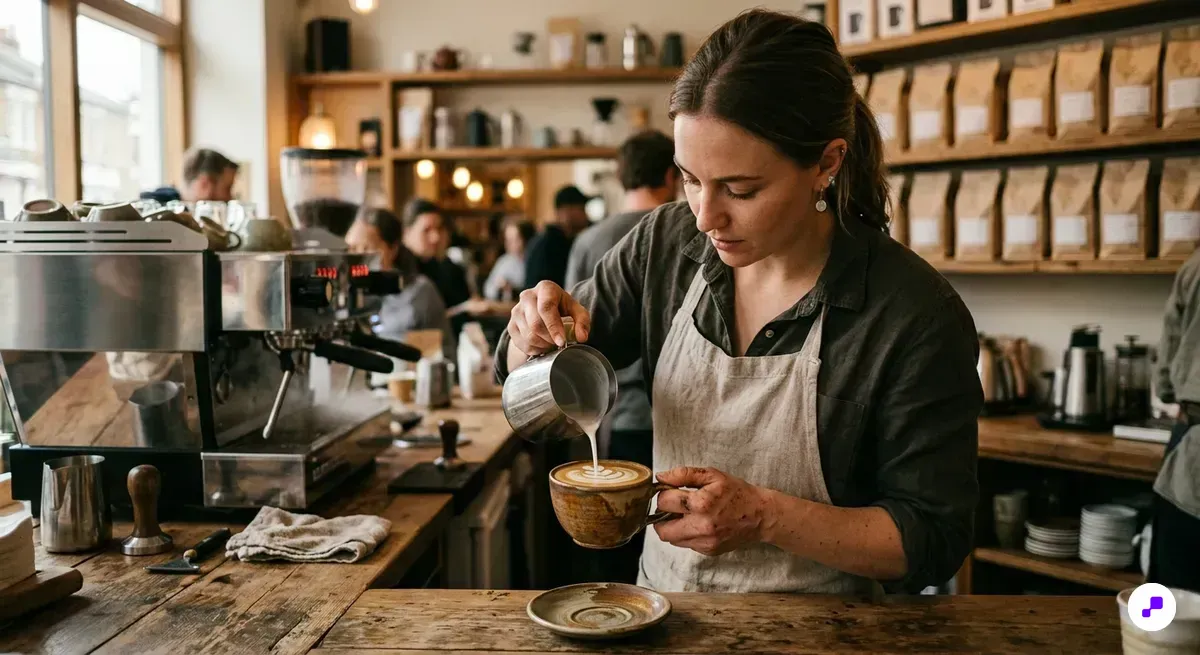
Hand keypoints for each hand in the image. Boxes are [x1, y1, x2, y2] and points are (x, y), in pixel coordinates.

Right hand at [506, 280, 590, 356]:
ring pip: (528, 336)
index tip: (562, 342)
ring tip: (551, 344)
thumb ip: (582, 321)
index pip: (546, 308)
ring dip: (542, 345)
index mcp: (545, 288)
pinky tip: (542, 346)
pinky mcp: (511, 325)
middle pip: (535, 324)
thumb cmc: (562, 308)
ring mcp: (516, 311)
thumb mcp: (576, 311)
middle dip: (549, 339)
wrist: (542, 310)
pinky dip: (534, 349)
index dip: (554, 327)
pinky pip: (520, 343)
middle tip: (559, 343)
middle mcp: (527, 296)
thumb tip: (581, 337)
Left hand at [653, 467, 772, 556]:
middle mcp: (701, 526)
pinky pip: (686, 544)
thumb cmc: (737, 492)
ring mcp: (705, 542)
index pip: (663, 502)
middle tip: (673, 507)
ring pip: (672, 539)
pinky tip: (699, 523)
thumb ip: (683, 474)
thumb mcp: (712, 475)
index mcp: (701, 503)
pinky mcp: (708, 551)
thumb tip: (660, 478)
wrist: (760, 515)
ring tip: (687, 515)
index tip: (670, 492)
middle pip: (662, 529)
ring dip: (673, 527)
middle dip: (662, 516)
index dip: (663, 494)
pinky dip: (686, 534)